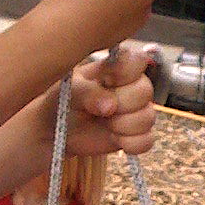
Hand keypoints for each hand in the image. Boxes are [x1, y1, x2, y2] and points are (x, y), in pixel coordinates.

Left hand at [65, 41, 157, 159]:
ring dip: (124, 126)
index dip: (125, 74)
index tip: (106, 81)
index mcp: (117, 67)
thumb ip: (88, 92)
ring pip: (148, 117)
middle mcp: (132, 86)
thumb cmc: (63, 99)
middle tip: (100, 109)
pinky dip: (131, 144)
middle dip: (122, 105)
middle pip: (145, 91)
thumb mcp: (69, 90)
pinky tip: (115, 138)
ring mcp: (136, 111)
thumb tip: (110, 106)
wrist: (56, 128)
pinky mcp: (135, 135)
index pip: (138, 61)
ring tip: (104, 124)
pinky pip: (147, 141)